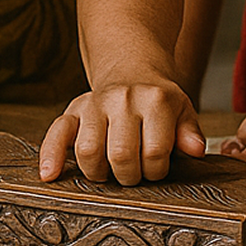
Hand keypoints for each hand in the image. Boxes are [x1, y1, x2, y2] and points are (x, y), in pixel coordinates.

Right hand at [39, 79, 205, 185]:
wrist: (131, 68)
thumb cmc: (159, 99)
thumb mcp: (182, 110)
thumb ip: (189, 132)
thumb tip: (196, 150)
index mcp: (154, 99)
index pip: (154, 152)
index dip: (156, 171)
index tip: (156, 169)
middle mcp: (122, 99)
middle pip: (120, 155)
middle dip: (128, 176)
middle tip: (133, 175)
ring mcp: (95, 103)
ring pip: (88, 151)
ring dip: (98, 173)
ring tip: (108, 173)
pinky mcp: (73, 110)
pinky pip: (57, 133)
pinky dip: (51, 156)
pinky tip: (50, 176)